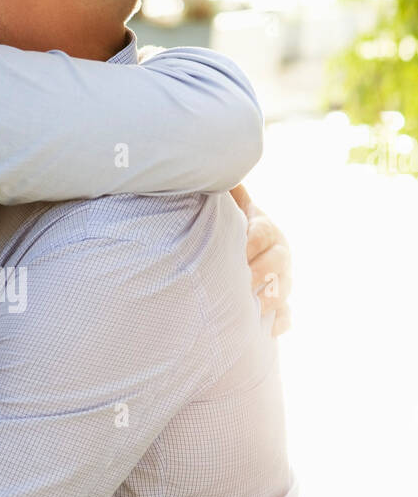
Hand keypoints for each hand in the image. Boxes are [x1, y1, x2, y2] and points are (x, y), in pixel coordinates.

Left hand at [230, 185, 292, 336]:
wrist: (247, 255)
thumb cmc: (233, 230)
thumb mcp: (233, 208)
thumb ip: (227, 191)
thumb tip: (210, 168)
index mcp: (267, 230)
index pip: (262, 234)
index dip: (249, 242)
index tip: (236, 249)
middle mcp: (279, 255)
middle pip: (277, 263)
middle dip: (260, 272)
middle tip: (242, 280)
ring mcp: (283, 282)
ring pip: (283, 291)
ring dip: (270, 299)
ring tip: (251, 307)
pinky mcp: (281, 306)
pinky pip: (286, 317)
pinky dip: (279, 323)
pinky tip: (267, 329)